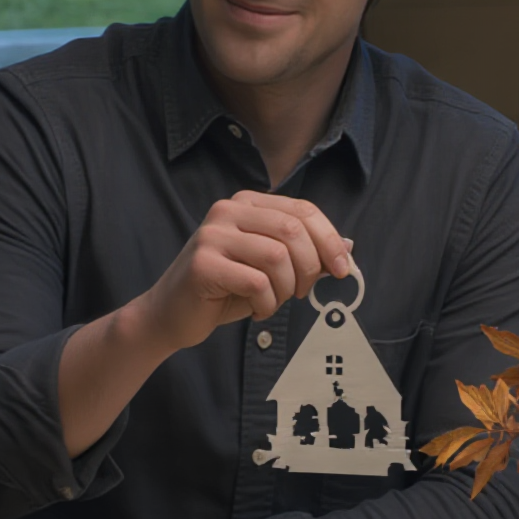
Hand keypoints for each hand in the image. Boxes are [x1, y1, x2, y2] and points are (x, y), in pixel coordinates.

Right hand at [139, 193, 352, 354]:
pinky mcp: (203, 264)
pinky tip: (256, 309)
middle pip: (293, 230)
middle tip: (301, 293)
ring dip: (286, 289)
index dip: (329, 240)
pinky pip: (257, 283)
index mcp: (247, 203)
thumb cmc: (226, 290)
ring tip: (273, 301)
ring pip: (277, 257)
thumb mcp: (270, 268)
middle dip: (309, 267)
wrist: (171, 314)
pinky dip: (267, 304)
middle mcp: (228, 211)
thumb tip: (347, 247)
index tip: (342, 269)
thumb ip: (303, 254)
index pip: (302, 210)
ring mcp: (212, 235)